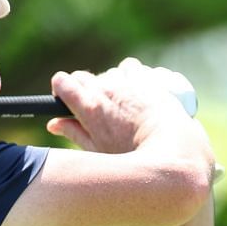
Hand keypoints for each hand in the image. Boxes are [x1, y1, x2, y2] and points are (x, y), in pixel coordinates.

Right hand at [47, 58, 197, 153]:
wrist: (173, 151)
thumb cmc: (134, 158)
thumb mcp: (98, 149)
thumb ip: (73, 132)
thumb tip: (53, 124)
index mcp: (90, 107)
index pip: (62, 82)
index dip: (62, 89)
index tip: (66, 98)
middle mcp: (106, 89)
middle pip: (83, 77)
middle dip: (85, 89)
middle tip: (97, 110)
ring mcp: (127, 81)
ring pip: (107, 74)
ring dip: (109, 84)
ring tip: (121, 105)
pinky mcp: (146, 77)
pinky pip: (129, 67)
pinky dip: (129, 75)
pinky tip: (136, 90)